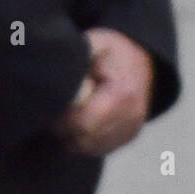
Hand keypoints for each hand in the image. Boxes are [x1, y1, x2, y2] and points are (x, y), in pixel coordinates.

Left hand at [57, 28, 153, 157]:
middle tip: (53, 112)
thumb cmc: (111, 51)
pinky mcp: (129, 136)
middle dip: (63, 129)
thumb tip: (55, 77)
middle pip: (85, 139)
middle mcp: (132, 116)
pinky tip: (77, 121)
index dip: (61, 119)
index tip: (52, 105)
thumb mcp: (95, 44)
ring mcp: (132, 128)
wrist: (142, 58)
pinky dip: (83, 139)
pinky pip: (98, 149)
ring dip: (71, 136)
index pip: (83, 123)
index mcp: (122, 94)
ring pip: (89, 148)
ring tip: (65, 115)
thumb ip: (77, 59)